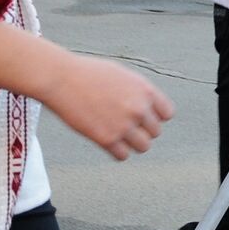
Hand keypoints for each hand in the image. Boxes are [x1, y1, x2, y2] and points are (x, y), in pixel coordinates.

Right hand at [44, 53, 173, 160]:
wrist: (61, 79)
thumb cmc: (88, 74)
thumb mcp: (122, 75)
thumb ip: (138, 92)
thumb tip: (148, 110)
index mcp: (144, 90)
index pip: (167, 114)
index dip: (155, 116)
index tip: (143, 117)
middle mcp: (138, 108)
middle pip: (155, 132)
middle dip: (142, 130)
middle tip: (125, 125)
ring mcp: (123, 125)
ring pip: (143, 147)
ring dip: (132, 143)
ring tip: (118, 134)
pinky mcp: (106, 139)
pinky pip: (123, 156)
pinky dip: (117, 151)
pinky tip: (106, 140)